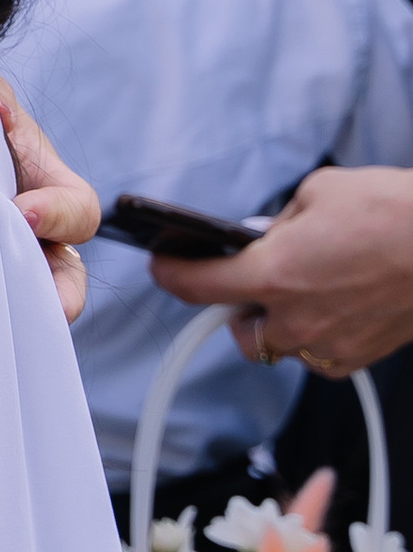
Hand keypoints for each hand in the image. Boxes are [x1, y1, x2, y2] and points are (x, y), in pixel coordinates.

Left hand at [0, 70, 97, 322]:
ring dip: (12, 303)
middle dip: (61, 295)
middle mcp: (43, 234)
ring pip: (27, 298)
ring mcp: (13, 257)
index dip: (58, 214)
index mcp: (56, 189)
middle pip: (69, 280)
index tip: (22, 211)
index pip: (80, 211)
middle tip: (38, 300)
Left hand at [152, 163, 412, 378]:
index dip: (171, 274)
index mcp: (272, 275)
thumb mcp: (319, 193)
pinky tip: (335, 304)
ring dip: (279, 320)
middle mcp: (294, 319)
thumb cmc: (393, 212)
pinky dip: (315, 334)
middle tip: (254, 276)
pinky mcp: (356, 358)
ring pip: (279, 344)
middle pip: (238, 327)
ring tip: (304, 286)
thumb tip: (269, 236)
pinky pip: (316, 354)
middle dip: (239, 304)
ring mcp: (326, 344)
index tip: (163, 266)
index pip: (196, 286)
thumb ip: (281, 222)